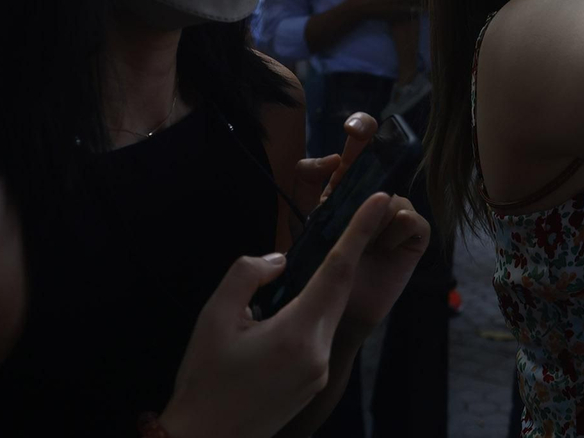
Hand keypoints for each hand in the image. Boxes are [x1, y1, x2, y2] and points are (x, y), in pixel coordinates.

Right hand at [160, 192, 400, 437]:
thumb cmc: (203, 380)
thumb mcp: (214, 316)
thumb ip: (248, 274)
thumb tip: (279, 262)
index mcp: (298, 333)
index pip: (339, 270)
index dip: (360, 231)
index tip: (380, 200)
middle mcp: (318, 354)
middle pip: (338, 290)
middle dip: (345, 254)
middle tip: (350, 218)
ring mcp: (319, 372)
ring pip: (326, 314)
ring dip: (315, 290)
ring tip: (282, 287)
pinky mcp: (313, 384)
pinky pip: (316, 336)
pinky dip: (306, 316)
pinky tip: (276, 320)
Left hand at [289, 116, 430, 325]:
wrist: (331, 311)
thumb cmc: (314, 265)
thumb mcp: (302, 219)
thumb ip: (307, 183)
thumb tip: (332, 159)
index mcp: (346, 184)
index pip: (359, 144)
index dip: (360, 127)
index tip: (350, 129)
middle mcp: (374, 194)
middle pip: (387, 155)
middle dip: (383, 147)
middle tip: (360, 158)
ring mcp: (396, 214)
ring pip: (393, 197)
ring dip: (375, 222)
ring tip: (363, 244)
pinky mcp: (414, 237)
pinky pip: (410, 219)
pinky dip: (394, 236)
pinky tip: (382, 253)